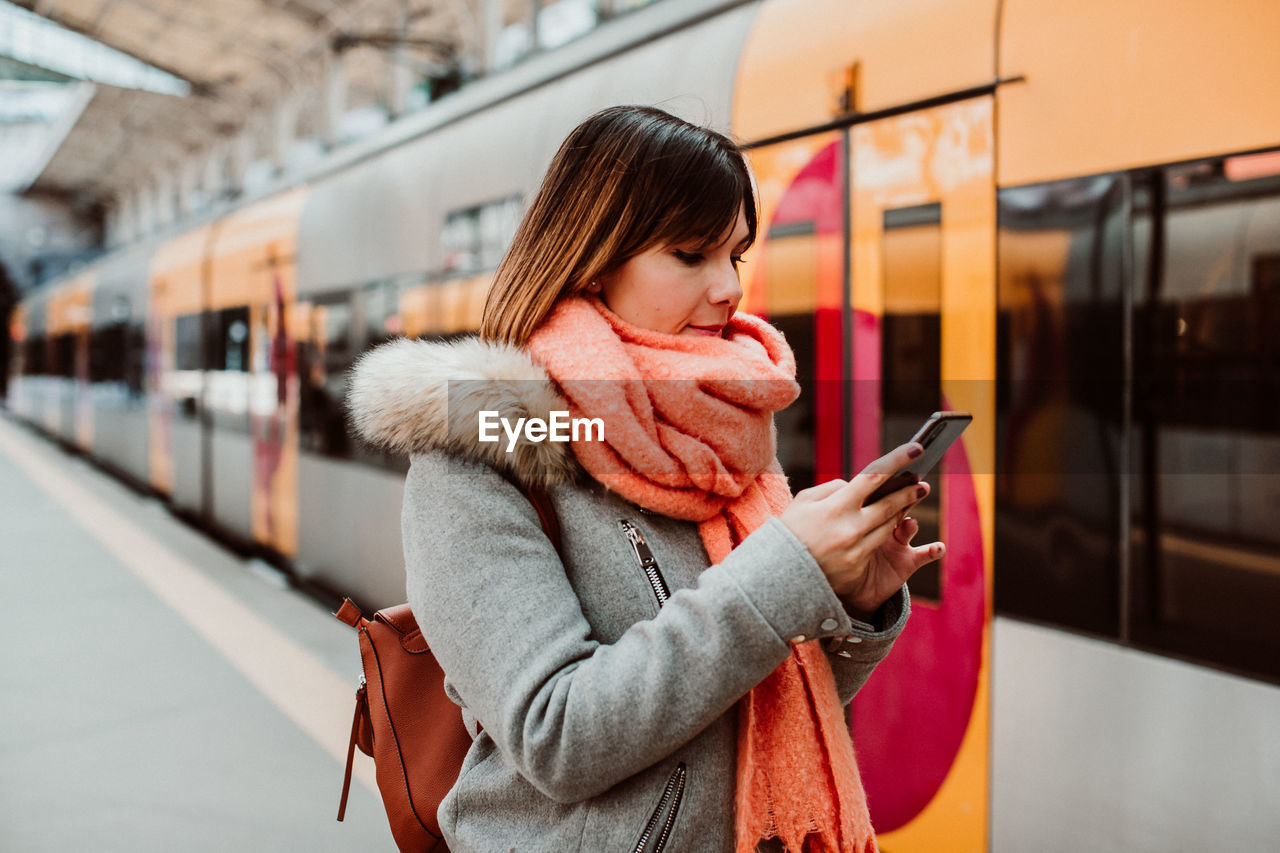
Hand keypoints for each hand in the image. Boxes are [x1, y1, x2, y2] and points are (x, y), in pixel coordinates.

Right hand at [778, 442, 945, 618]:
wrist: (779, 574)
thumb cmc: (791, 530)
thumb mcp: (805, 501)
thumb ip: (833, 488)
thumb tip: (856, 485)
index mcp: (836, 506)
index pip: (874, 476)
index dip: (898, 460)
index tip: (917, 448)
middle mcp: (850, 527)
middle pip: (890, 503)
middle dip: (909, 490)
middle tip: (921, 482)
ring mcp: (856, 549)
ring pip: (889, 525)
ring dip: (903, 510)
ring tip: (911, 498)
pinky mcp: (857, 566)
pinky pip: (878, 544)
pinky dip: (887, 531)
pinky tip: (894, 521)